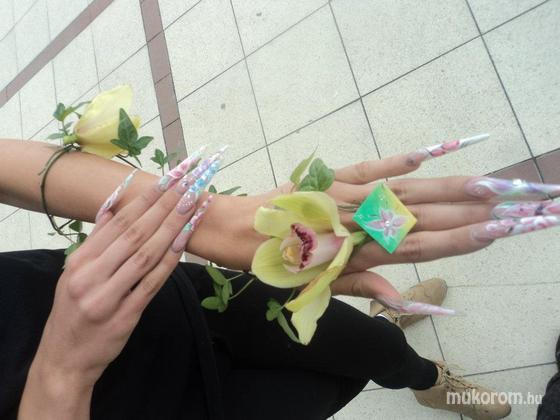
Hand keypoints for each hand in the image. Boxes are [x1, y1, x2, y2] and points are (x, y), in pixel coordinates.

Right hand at [18, 172, 212, 418]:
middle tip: (190, 182)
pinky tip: (185, 240)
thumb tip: (114, 202)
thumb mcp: (74, 272)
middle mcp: (91, 274)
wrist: (64, 359)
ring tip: (194, 204)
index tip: (170, 177)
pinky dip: (170, 260)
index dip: (148, 197)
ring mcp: (107, 296)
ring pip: (146, 254)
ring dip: (173, 226)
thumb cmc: (73, 310)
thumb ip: (97, 238)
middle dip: (166, 204)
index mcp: (80, 260)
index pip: (119, 220)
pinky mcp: (125, 316)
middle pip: (136, 232)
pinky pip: (152, 283)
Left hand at [250, 150, 557, 302]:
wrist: (235, 231)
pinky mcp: (327, 178)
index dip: (459, 240)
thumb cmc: (276, 264)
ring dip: (445, 187)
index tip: (495, 232)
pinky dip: (394, 161)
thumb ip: (360, 286)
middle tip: (509, 201)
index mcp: (357, 253)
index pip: (418, 247)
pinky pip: (367, 168)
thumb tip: (402, 299)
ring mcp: (343, 197)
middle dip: (467, 211)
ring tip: (485, 182)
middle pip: (421, 217)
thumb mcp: (316, 285)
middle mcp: (356, 223)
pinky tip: (424, 154)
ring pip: (403, 192)